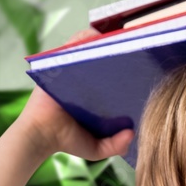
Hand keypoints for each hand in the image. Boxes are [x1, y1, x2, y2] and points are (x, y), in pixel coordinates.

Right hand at [18, 27, 134, 160]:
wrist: (39, 135)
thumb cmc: (66, 140)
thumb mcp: (96, 148)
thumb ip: (115, 145)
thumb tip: (132, 133)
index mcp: (98, 94)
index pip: (117, 76)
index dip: (131, 70)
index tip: (146, 66)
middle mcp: (86, 79)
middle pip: (106, 59)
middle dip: (120, 53)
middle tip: (137, 50)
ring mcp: (72, 69)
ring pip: (89, 49)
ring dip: (103, 42)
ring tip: (120, 40)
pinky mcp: (58, 62)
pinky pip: (72, 44)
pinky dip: (82, 38)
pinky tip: (97, 38)